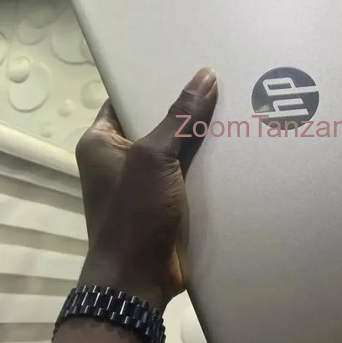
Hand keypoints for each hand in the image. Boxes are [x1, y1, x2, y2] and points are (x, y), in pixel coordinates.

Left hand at [74, 68, 217, 311]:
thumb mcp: (154, 158)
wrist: (138, 279)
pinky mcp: (170, 202)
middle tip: (223, 82)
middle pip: (157, 122)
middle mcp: (122, 159)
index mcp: (103, 142)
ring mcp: (147, 182)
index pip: (125, 98)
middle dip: (187, 108)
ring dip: (203, 138)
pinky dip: (210, 164)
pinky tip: (238, 148)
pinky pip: (190, 173)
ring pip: (178, 149)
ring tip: (238, 107)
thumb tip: (205, 75)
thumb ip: (179, 118)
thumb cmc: (134, 213)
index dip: (152, 81)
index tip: (185, 63)